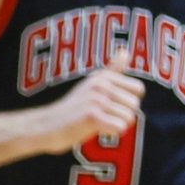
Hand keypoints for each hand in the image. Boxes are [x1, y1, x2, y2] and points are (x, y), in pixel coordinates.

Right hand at [29, 70, 144, 154]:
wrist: (46, 127)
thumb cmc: (72, 109)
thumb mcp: (91, 84)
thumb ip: (112, 70)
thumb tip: (125, 51)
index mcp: (103, 76)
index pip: (138, 89)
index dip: (127, 101)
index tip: (108, 105)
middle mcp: (100, 84)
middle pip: (135, 105)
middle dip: (121, 116)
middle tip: (100, 116)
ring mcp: (95, 100)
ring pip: (129, 118)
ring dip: (114, 126)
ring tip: (95, 123)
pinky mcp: (91, 117)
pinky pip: (120, 128)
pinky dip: (110, 133)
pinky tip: (94, 129)